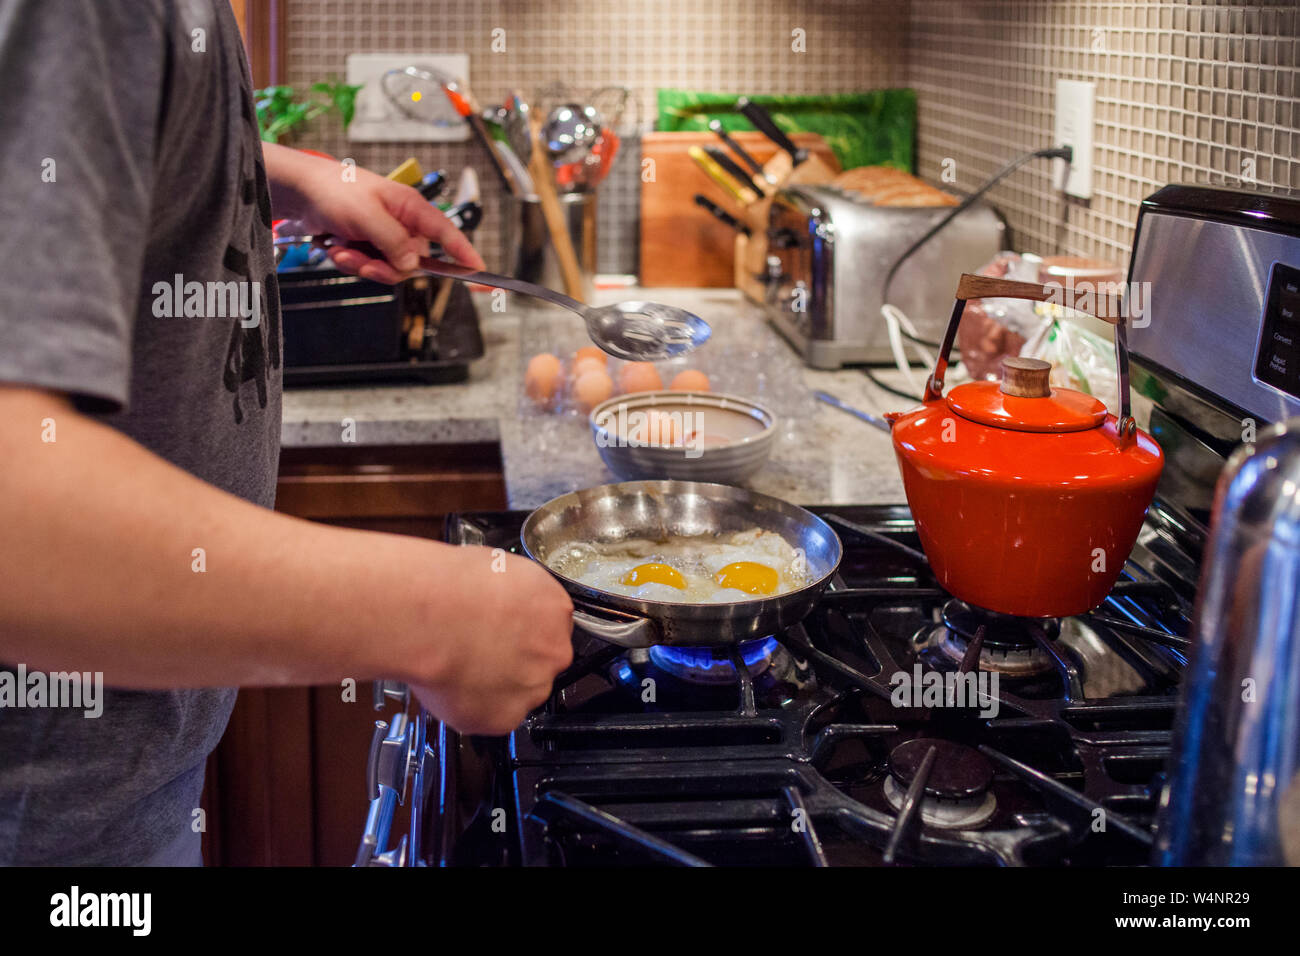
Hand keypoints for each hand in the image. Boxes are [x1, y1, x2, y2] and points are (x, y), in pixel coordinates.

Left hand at [263, 144, 484, 282]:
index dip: (464, 252)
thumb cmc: (334, 190)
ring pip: (389, 269)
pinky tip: (337, 247)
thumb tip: (413, 264)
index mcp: (410, 208)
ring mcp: (385, 236)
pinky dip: (351, 262)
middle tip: (359, 257)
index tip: (480, 269)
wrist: (300, 191)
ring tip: (342, 247)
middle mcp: (402, 224)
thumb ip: (393, 241)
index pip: (446, 233)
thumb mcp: (366, 215)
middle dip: (383, 266)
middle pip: (412, 262)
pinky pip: (370, 268)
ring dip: (362, 264)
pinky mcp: (369, 246)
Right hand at [409, 549, 573, 734]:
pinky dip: (474, 708)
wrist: (425, 618)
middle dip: (512, 661)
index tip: (501, 633)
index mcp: (553, 607)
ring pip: (517, 692)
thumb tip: (498, 601)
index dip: (520, 632)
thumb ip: (510, 595)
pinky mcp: (506, 716)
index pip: (548, 628)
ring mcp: (533, 686)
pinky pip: (493, 717)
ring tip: (458, 666)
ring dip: (494, 686)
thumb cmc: (448, 587)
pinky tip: (453, 685)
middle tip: (477, 651)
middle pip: (539, 663)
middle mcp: (553, 650)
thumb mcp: (495, 567)